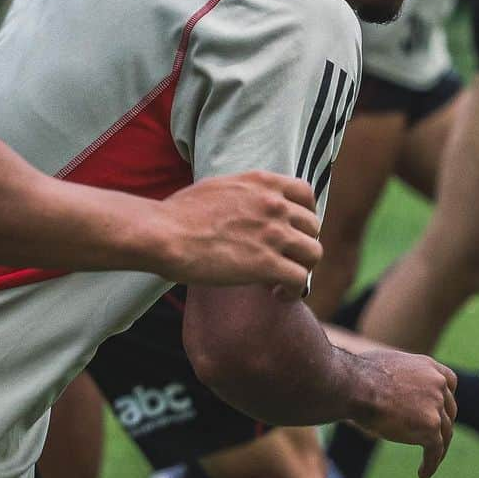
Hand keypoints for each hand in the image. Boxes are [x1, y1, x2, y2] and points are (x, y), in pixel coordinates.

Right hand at [157, 172, 321, 293]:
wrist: (164, 234)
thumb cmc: (179, 213)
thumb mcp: (218, 187)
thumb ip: (243, 193)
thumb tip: (247, 203)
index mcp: (262, 182)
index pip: (306, 193)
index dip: (305, 214)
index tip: (294, 230)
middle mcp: (274, 204)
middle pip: (313, 226)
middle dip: (301, 245)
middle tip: (284, 260)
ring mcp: (273, 233)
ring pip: (313, 253)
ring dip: (302, 269)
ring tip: (281, 282)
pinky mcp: (267, 264)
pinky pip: (300, 280)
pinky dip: (293, 291)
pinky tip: (276, 295)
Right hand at [350, 348, 457, 477]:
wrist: (355, 386)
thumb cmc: (359, 374)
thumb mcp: (386, 363)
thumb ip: (398, 374)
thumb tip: (386, 382)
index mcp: (428, 366)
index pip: (449, 383)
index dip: (446, 399)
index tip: (440, 411)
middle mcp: (437, 384)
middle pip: (448, 410)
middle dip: (441, 426)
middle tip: (432, 441)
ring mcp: (436, 406)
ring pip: (444, 433)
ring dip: (438, 449)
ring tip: (428, 463)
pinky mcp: (430, 427)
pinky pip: (435, 451)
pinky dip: (430, 464)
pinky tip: (422, 474)